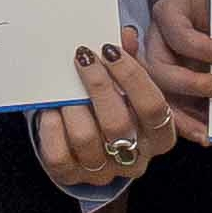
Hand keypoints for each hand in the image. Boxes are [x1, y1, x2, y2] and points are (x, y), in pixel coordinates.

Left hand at [36, 29, 183, 191]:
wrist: (89, 144)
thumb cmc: (116, 107)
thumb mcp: (129, 86)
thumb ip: (130, 62)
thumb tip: (125, 35)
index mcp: (160, 137)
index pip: (153, 108)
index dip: (132, 77)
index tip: (110, 50)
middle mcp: (135, 159)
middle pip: (118, 123)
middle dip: (98, 85)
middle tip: (83, 57)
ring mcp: (103, 171)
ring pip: (86, 139)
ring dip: (73, 104)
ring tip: (64, 82)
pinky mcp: (71, 176)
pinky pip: (58, 155)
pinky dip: (52, 127)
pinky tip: (51, 108)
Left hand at [142, 0, 211, 146]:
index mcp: (167, 78)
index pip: (165, 108)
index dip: (183, 125)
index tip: (207, 138)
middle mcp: (156, 58)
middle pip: (156, 92)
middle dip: (185, 109)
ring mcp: (157, 35)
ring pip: (160, 69)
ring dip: (194, 83)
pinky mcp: (166, 11)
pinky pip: (178, 36)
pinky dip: (206, 50)